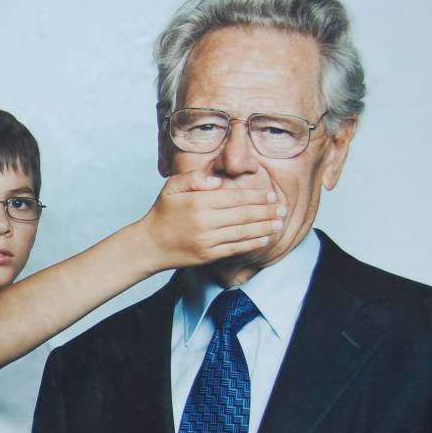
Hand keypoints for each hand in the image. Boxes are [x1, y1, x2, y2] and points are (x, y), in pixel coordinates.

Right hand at [135, 170, 283, 271]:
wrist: (149, 245)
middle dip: (266, 211)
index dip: (257, 196)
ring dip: (264, 227)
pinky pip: (236, 248)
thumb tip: (217, 181)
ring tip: (278, 223)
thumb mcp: (172, 187)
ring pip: (243, 232)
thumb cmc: (162, 213)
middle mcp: (205, 221)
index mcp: (199, 201)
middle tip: (282, 208)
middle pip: (244, 214)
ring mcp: (207, 240)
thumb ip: (194, 177)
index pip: (235, 197)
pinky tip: (264, 238)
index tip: (271, 195)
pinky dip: (252, 243)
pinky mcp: (208, 255)